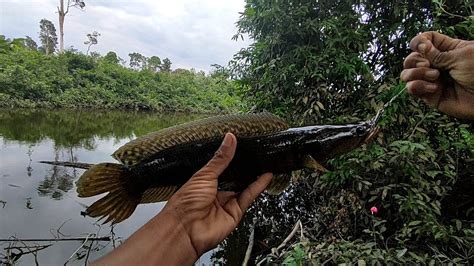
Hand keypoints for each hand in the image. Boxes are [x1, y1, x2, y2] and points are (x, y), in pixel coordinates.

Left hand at [93, 133, 271, 265]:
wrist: (186, 230)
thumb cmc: (185, 203)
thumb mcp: (204, 174)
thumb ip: (221, 158)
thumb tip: (230, 138)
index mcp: (204, 181)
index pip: (221, 166)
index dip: (231, 157)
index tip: (242, 144)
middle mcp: (216, 191)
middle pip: (235, 176)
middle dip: (245, 166)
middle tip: (257, 151)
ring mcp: (226, 202)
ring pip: (244, 186)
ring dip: (254, 175)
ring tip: (265, 161)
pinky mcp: (236, 212)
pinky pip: (249, 196)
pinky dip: (258, 186)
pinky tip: (266, 175)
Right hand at [400, 31, 473, 118]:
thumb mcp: (460, 57)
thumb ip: (437, 54)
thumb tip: (419, 46)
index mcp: (447, 50)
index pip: (425, 40)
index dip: (419, 41)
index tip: (421, 45)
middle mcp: (437, 64)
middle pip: (412, 57)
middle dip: (415, 60)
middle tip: (429, 65)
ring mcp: (432, 80)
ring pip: (407, 74)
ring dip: (416, 73)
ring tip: (434, 77)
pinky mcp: (429, 95)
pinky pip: (412, 89)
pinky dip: (418, 86)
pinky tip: (433, 88)